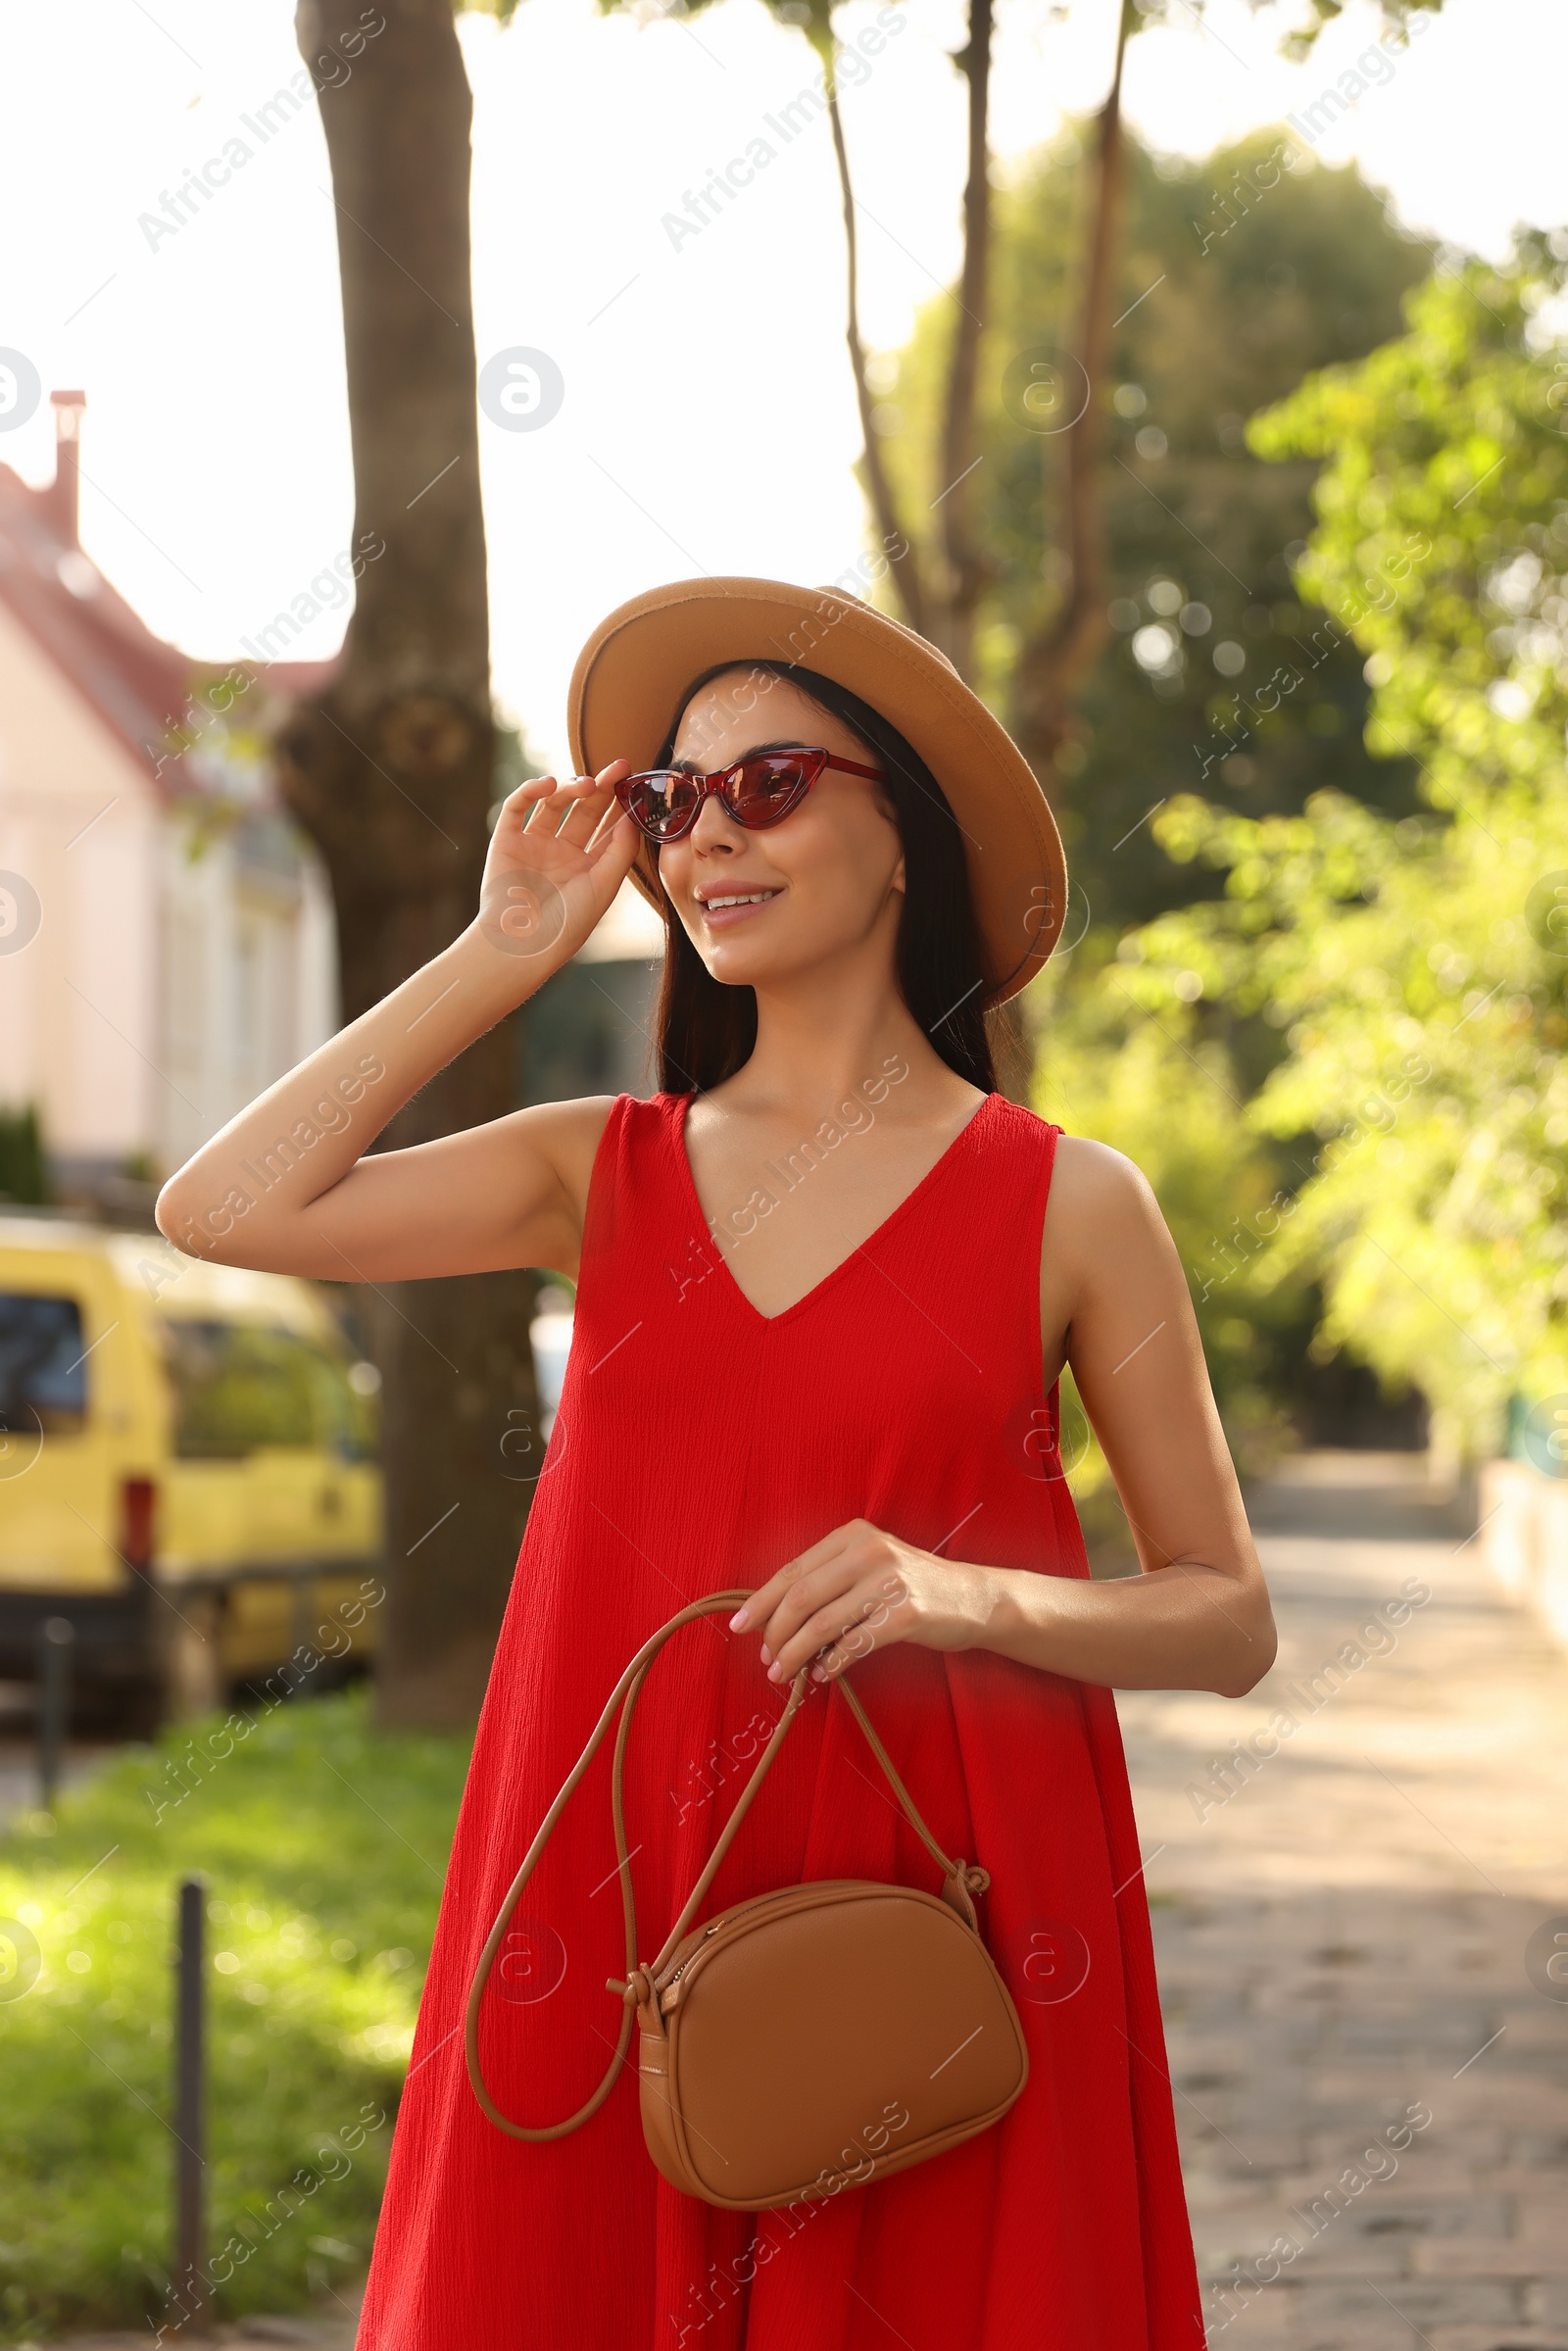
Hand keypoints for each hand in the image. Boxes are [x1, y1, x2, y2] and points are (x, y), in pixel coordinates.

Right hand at [472, 761, 640, 981]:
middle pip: (584, 810)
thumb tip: (632, 815)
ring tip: (586, 784)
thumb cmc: (568, 923)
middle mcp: (561, 852)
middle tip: (618, 767)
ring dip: (570, 788)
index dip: (621, 803)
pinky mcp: (506, 840)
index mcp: (587, 866)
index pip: (607, 826)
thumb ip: (620, 849)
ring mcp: (533, 845)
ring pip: (553, 804)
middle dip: (602, 787)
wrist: (522, 942)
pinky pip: (517, 806)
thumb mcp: (605, 885)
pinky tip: (549, 784)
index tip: (635, 781)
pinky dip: (530, 790)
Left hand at [731, 1520, 1007, 1686]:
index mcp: (852, 1535)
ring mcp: (890, 1582)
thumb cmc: (910, 1586)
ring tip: (783, 1673)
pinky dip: (832, 1663)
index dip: (761, 1602)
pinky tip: (822, 1674)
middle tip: (767, 1660)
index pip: (793, 1571)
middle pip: (802, 1598)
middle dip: (776, 1633)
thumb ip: (827, 1581)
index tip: (739, 1627)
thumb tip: (773, 1618)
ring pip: (823, 1624)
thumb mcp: (868, 1566)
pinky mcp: (907, 1614)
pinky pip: (855, 1644)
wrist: (972, 1598)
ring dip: (796, 1654)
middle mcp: (869, 1551)